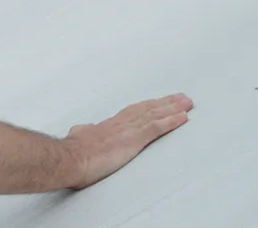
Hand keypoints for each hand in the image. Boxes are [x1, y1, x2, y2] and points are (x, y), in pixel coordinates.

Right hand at [62, 93, 192, 188]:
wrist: (70, 158)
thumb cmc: (72, 153)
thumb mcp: (77, 137)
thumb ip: (84, 131)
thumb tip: (85, 128)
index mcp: (108, 125)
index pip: (133, 112)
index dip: (148, 106)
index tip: (159, 102)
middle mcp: (120, 124)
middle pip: (147, 109)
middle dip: (165, 103)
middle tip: (181, 97)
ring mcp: (128, 130)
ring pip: (155, 114)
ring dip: (173, 108)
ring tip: (187, 103)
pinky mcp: (133, 139)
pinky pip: (157, 127)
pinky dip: (171, 121)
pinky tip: (183, 117)